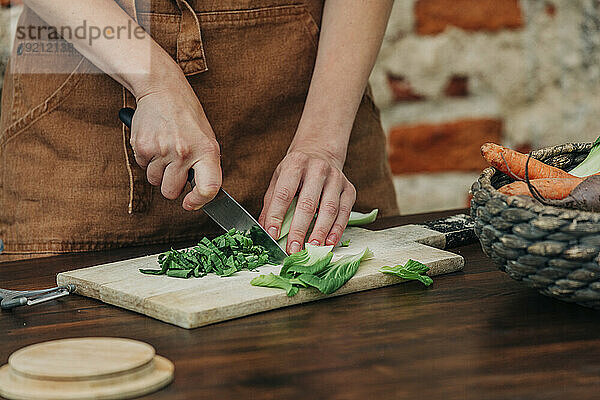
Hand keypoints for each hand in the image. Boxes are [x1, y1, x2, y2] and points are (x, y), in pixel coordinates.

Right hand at [130, 71, 221, 209]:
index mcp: (207, 151)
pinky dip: (146, 159)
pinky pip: (141, 166)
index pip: (209, 188)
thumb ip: (204, 166)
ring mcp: (162, 149)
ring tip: (166, 149)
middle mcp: (185, 152)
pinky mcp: (142, 145)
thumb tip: (200, 194)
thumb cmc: (188, 118)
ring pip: (154, 181)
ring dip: (158, 171)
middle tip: (175, 168)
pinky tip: (155, 142)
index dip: (200, 201)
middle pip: (171, 192)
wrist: (163, 90)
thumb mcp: (206, 139)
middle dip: (171, 185)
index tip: (191, 203)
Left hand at [258, 149, 355, 253]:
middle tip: (293, 249)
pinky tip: (329, 242)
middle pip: (308, 203)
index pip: (284, 193)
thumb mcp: (278, 179)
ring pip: (329, 209)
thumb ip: (271, 204)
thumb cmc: (296, 171)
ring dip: (320, 232)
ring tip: (312, 249)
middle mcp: (318, 168)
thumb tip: (265, 230)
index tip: (273, 234)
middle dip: (300, 229)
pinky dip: (337, 229)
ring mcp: (336, 178)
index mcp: (295, 164)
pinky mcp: (349, 188)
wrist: (321, 153)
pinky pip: (344, 212)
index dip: (277, 215)